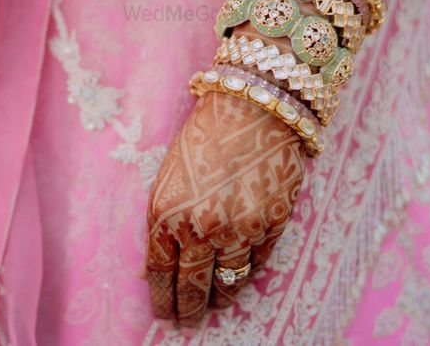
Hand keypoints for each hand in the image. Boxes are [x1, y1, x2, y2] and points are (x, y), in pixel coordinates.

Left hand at [146, 91, 304, 326]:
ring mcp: (241, 229)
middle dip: (191, 310)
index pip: (161, 276)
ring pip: (230, 283)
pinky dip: (248, 271)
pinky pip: (258, 263)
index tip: (166, 314)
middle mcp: (202, 228)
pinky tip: (240, 273)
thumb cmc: (203, 139)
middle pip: (194, 288)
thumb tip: (156, 271)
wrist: (252, 108)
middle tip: (190, 321)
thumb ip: (163, 225)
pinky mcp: (273, 224)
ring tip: (216, 303)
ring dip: (221, 298)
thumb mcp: (167, 179)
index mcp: (166, 214)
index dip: (163, 301)